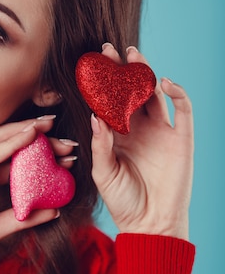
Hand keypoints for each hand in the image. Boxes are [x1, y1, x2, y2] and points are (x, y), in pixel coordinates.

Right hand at [0, 116, 71, 273]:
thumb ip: (20, 218)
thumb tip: (52, 211)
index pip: (5, 155)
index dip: (31, 149)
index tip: (58, 149)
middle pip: (3, 141)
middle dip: (33, 134)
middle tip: (62, 136)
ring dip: (26, 131)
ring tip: (50, 123)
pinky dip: (14, 141)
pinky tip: (32, 134)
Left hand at [90, 44, 192, 239]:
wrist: (150, 224)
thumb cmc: (123, 200)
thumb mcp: (104, 172)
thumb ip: (100, 144)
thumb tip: (94, 115)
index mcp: (118, 134)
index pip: (109, 101)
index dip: (102, 83)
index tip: (90, 63)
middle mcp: (139, 128)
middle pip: (131, 91)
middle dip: (121, 71)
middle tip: (109, 49)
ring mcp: (161, 131)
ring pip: (154, 95)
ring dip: (146, 75)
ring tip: (134, 56)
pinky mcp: (182, 139)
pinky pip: (183, 110)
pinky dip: (177, 93)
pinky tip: (164, 82)